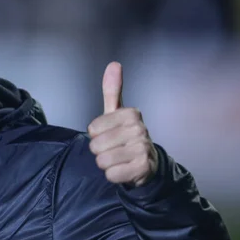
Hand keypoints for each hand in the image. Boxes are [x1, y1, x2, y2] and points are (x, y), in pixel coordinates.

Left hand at [87, 62, 157, 186]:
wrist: (147, 162)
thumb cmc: (125, 135)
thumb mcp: (117, 112)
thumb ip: (112, 90)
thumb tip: (114, 64)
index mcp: (131, 114)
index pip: (93, 128)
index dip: (96, 134)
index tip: (109, 134)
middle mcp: (140, 130)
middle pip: (96, 146)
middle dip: (100, 150)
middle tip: (114, 148)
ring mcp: (143, 150)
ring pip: (102, 161)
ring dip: (106, 163)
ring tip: (118, 158)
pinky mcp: (143, 169)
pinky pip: (112, 175)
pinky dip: (114, 175)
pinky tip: (124, 169)